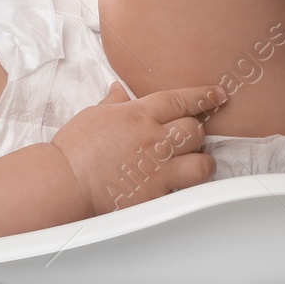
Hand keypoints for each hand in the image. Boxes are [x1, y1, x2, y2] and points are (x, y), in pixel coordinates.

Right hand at [49, 82, 225, 214]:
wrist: (66, 182)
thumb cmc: (74, 149)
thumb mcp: (93, 116)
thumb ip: (113, 103)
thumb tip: (119, 90)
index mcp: (138, 115)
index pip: (180, 100)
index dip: (203, 96)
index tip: (218, 95)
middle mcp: (153, 139)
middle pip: (195, 130)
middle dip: (195, 133)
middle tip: (188, 139)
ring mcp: (159, 168)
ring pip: (202, 162)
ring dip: (201, 162)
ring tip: (194, 165)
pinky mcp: (157, 194)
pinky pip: (186, 191)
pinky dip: (186, 189)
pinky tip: (179, 188)